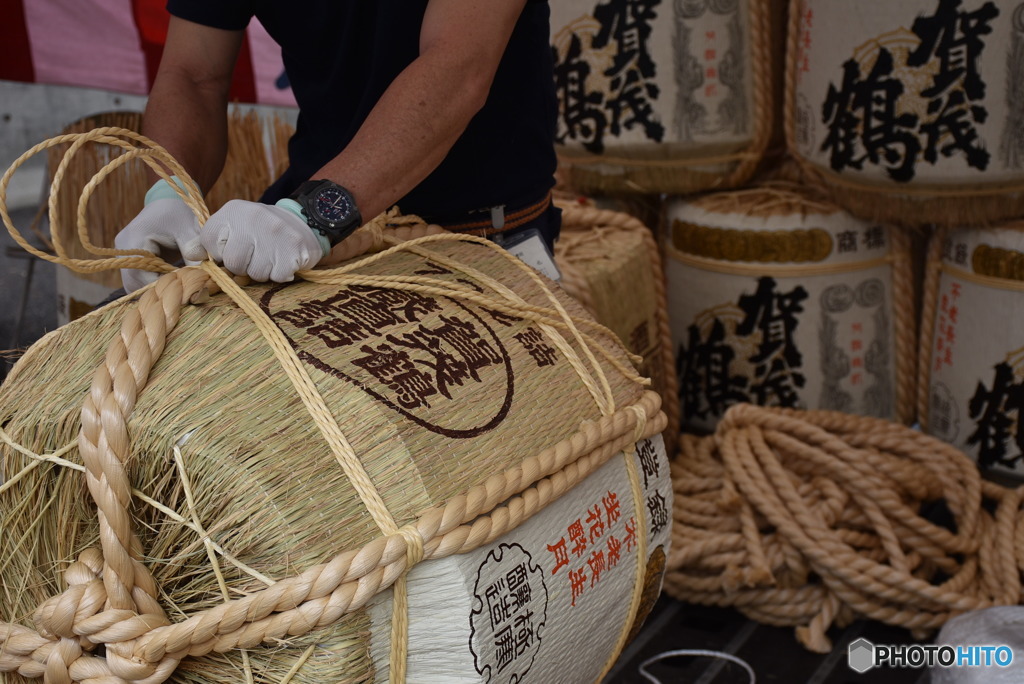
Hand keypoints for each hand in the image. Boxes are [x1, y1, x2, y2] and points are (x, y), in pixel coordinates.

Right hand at [114, 198, 205, 292]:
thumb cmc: (179, 213)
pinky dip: (152, 285)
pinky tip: (169, 283)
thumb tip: (201, 273)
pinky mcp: (127, 262)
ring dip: (154, 290)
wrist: (167, 202)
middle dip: (159, 291)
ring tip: (176, 287)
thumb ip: (193, 248)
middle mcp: (122, 251)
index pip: (142, 276)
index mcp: (133, 241)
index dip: (163, 286)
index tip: (185, 291)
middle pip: (135, 284)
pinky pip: (136, 281)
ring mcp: (121, 257)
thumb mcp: (189, 228)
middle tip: (183, 293)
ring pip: (134, 286)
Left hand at [201, 199, 324, 281]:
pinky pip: (277, 276)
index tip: (234, 248)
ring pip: (255, 273)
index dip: (220, 254)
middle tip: (255, 256)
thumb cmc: (262, 231)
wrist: (304, 222)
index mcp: (232, 211)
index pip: (209, 243)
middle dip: (242, 267)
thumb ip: (211, 241)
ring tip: (271, 258)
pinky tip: (284, 261)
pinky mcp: (293, 248)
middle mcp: (252, 217)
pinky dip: (280, 274)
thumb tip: (190, 255)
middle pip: (233, 262)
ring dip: (263, 272)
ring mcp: (274, 232)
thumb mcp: (234, 227)